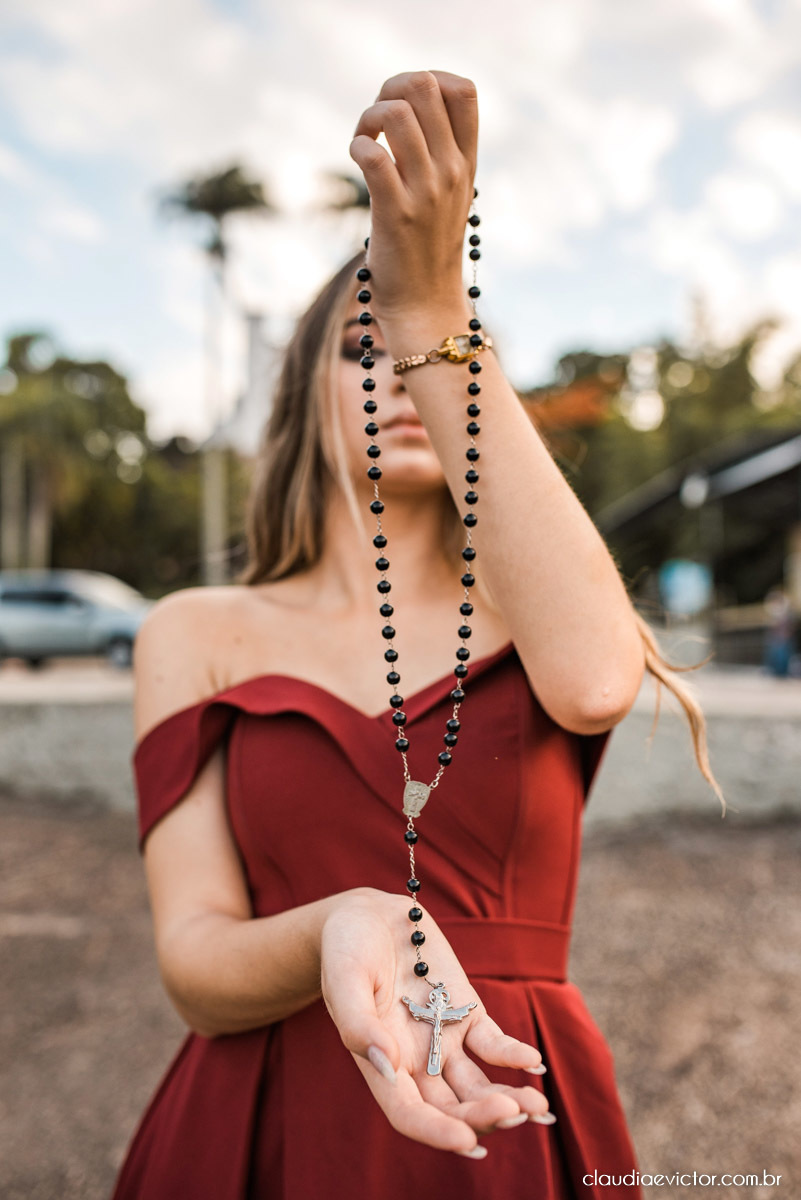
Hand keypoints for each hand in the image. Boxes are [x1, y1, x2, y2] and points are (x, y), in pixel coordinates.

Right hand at [320, 888, 553, 1157]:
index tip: (467, 1142)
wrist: (367, 914)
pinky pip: (492, 1044)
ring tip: (537, 1106)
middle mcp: (414, 1062)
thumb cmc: (346, 948)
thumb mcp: (344, 978)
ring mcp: (443, 1039)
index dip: (436, 1133)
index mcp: (380, 1064)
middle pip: (451, 1107)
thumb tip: (386, 1064)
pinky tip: (533, 1062)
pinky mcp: (466, 1012)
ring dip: (506, 1099)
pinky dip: (513, 1055)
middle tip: (513, 1113)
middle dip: (482, 1117)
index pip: (408, 1114)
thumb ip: (358, 1023)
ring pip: (477, 1085)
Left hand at [349, 71, 477, 325]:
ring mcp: (426, 191)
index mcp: (467, 164)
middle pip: (425, 87)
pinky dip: (356, 146)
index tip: (407, 106)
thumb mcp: (448, 199)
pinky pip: (372, 156)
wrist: (426, 307)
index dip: (429, 79)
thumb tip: (406, 115)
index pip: (464, 91)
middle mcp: (451, 171)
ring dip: (369, 117)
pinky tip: (357, 159)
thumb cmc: (428, 252)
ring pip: (396, 114)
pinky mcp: (396, 212)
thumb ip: (438, 157)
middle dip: (390, 89)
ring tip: (365, 141)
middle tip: (377, 122)